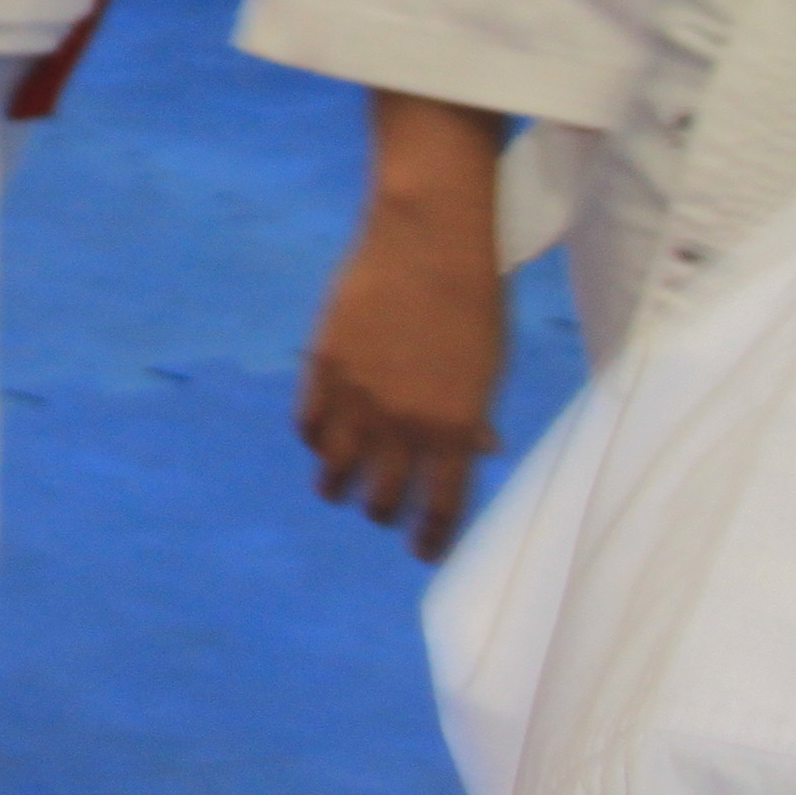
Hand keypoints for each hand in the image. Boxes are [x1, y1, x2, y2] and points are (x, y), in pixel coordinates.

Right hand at [296, 90, 511, 559]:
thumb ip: (471, 419)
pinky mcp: (323, 366)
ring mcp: (357, 395)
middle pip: (381, 496)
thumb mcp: (486, 371)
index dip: (428, 538)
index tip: (422, 553)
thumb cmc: (475, 303)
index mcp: (454, 429)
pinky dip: (315, 439)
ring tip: (338, 487)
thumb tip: (469, 453)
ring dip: (337, 485)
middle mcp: (402, 423)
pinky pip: (309, 424)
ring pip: (334, 470)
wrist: (431, 241)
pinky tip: (321, 440)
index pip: (439, 508)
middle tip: (381, 510)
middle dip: (382, 511)